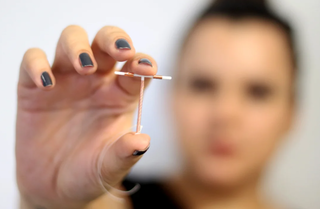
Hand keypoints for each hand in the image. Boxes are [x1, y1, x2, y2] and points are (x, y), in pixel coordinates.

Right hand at [16, 25, 155, 208]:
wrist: (56, 188)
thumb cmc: (90, 172)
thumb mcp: (110, 167)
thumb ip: (125, 154)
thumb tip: (142, 141)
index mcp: (120, 95)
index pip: (136, 66)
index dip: (143, 62)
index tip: (148, 68)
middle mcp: (95, 82)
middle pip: (105, 43)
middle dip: (114, 39)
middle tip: (120, 51)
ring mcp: (65, 81)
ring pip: (71, 41)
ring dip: (78, 46)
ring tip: (84, 67)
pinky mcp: (34, 89)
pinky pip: (33, 62)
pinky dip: (37, 65)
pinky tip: (46, 83)